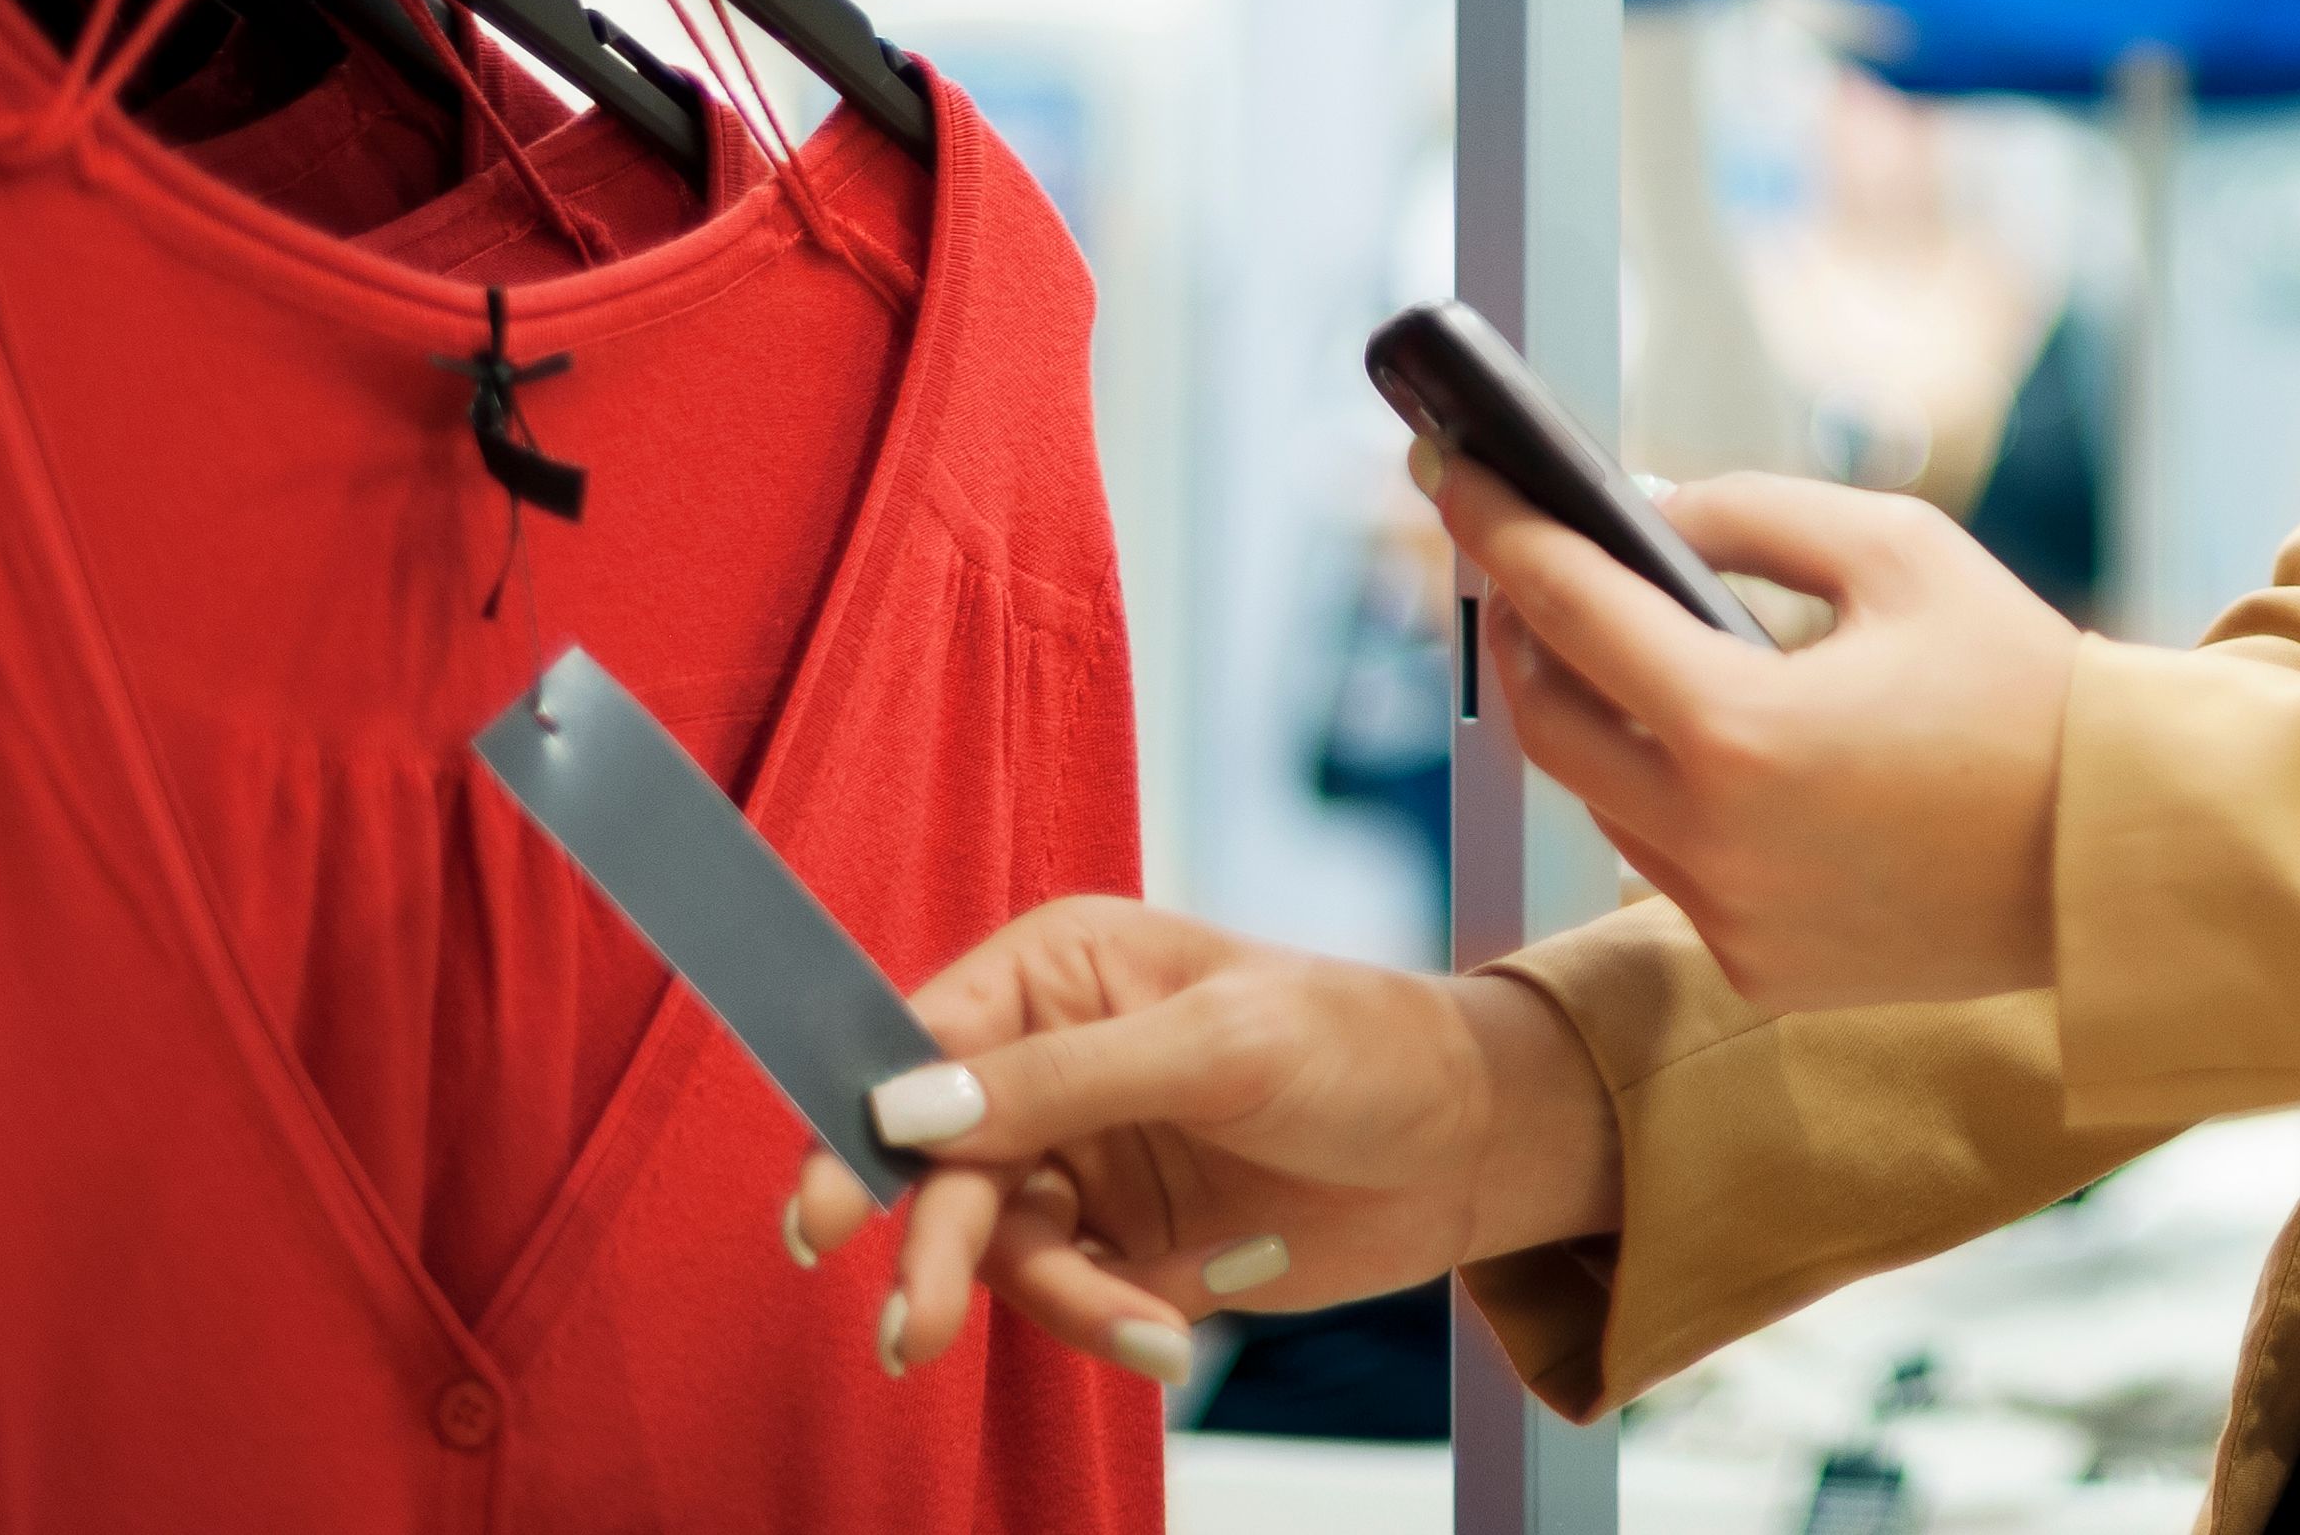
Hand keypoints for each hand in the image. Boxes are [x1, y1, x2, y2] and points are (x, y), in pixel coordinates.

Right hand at [778, 897, 1619, 1388]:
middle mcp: (1051, 1061)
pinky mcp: (1118, 1237)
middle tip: (914, 1330)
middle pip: (936, 1166)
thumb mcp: (1222, 1047)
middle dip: (934, 1249)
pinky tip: (1175, 1329)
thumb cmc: (1369, 1049)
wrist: (1476, 1149)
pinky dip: (1108, 1321)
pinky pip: (1064, 1296)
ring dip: (1060, 1299)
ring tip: (1148, 1324)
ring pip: (996, 1248)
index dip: (861, 1125)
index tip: (823, 1214)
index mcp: (1061, 970)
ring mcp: (1081, 1154)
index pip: (922, 1043)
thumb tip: (910, 1110)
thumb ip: (1065, 1078)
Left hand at [1426, 442, 2079, 1010]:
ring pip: (1603, 801)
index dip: (1498, 528)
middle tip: (1524, 565)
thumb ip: (1754, 514)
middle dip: (1521, 632)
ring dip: (1599, 719)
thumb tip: (1643, 510)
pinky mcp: (1759, 970)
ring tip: (1628, 648)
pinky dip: (1673, 799)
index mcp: (1741, 729)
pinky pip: (1670, 868)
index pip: (1567, 609)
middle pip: (1544, 724)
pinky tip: (1722, 751)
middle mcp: (1713, 840)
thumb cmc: (2026, 684)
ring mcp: (1731, 919)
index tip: (1448, 473)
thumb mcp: (1900, 551)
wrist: (2120, 851)